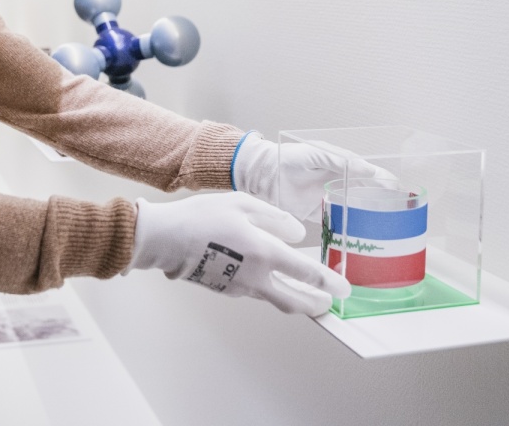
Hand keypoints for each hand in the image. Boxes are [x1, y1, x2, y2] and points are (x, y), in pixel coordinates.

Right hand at [125, 192, 350, 315]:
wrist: (164, 239)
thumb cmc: (202, 216)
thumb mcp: (242, 203)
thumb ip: (275, 219)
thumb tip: (297, 236)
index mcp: (264, 252)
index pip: (306, 273)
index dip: (329, 282)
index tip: (344, 288)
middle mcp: (255, 276)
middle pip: (294, 301)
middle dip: (315, 304)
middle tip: (328, 302)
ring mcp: (239, 287)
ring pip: (274, 297)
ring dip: (292, 296)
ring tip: (303, 290)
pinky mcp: (224, 289)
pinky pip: (253, 290)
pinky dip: (266, 286)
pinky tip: (264, 274)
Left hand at [232, 133, 395, 222]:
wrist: (264, 173)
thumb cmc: (288, 157)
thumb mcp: (316, 154)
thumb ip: (340, 161)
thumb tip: (367, 170)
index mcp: (342, 167)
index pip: (370, 175)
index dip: (386, 183)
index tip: (400, 192)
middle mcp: (339, 184)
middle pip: (368, 195)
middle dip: (383, 204)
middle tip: (400, 215)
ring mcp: (330, 199)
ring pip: (355, 210)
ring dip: (369, 218)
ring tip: (386, 229)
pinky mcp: (317, 214)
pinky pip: (337, 223)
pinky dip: (348, 230)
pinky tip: (360, 238)